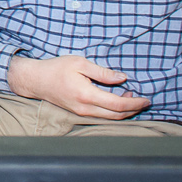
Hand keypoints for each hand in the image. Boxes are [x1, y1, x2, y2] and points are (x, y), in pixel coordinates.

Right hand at [8, 55, 151, 119]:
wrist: (35, 80)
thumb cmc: (56, 68)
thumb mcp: (80, 64)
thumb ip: (102, 72)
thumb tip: (122, 78)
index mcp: (87, 95)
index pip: (118, 105)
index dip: (135, 103)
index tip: (146, 99)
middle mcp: (85, 108)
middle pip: (117, 115)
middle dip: (133, 109)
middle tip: (143, 100)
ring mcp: (81, 112)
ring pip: (110, 118)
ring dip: (124, 111)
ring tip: (131, 98)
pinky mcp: (79, 112)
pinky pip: (102, 116)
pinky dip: (113, 111)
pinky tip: (116, 101)